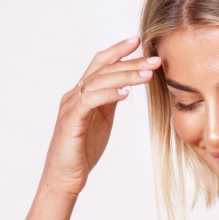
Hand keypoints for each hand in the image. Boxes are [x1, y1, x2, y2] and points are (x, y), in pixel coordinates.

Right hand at [40, 36, 161, 198]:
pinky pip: (90, 101)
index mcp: (83, 93)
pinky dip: (109, 94)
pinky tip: (126, 93)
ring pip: (99, 82)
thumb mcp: (102, 121)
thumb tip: (125, 86)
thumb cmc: (82, 151)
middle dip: (130, 62)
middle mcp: (75, 95)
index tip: (138, 42)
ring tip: (147, 75)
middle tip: (154, 59)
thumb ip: (109, 101)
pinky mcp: (71, 121)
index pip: (101, 64)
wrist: (64, 177)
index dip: (118, 51)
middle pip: (103, 69)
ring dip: (125, 76)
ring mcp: (71, 106)